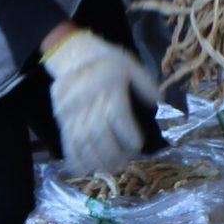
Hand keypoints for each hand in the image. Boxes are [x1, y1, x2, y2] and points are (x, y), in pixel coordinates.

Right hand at [42, 28, 160, 172]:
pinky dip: (74, 158)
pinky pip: (67, 140)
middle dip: (112, 152)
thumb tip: (159, 101)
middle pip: (98, 131)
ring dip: (95, 159)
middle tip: (125, 163)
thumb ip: (144, 83)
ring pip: (82, 140)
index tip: (137, 145)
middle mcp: (89, 100)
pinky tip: (83, 170)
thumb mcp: (129, 63)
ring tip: (109, 169)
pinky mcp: (63, 118)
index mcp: (108, 85)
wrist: (71, 53)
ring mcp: (73, 111)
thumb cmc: (105, 59)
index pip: (116, 114)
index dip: (127, 132)